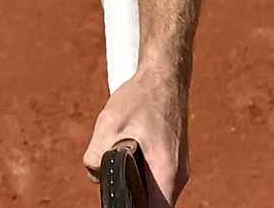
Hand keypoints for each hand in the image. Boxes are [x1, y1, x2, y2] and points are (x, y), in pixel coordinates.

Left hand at [83, 70, 188, 205]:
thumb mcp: (108, 124)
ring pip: (156, 193)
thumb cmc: (140, 98)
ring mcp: (179, 169)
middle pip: (154, 204)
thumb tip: (94, 175)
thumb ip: (95, 155)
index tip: (120, 200)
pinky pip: (157, 180)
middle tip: (112, 179)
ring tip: (120, 160)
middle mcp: (178, 175)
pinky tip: (129, 156)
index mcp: (166, 172)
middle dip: (131, 198)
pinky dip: (142, 176)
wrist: (163, 77)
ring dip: (136, 186)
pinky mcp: (175, 162)